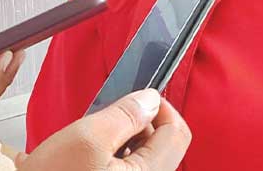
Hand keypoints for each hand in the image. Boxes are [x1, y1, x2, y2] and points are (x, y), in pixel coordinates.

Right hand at [15, 90, 190, 170]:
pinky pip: (123, 167)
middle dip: (134, 125)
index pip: (177, 131)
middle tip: (103, 123)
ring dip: (119, 140)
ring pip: (140, 154)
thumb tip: (150, 98)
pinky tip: (85, 158)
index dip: (157, 107)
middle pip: (160, 143)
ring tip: (89, 143)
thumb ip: (125, 115)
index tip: (135, 98)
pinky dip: (108, 156)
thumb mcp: (86, 138)